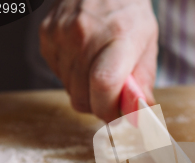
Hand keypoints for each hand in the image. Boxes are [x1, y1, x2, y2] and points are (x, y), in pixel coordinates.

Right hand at [39, 0, 157, 121]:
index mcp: (119, 36)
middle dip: (99, 107)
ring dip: (86, 93)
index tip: (118, 116)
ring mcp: (62, 35)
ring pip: (70, 90)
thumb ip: (143, 82)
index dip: (109, 110)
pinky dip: (72, 78)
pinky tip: (84, 62)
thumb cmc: (128, 15)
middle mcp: (86, 35)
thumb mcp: (147, 44)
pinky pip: (58, 75)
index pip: (104, 85)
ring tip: (99, 73)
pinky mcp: (46, 36)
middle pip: (83, 96)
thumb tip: (139, 115)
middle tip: (112, 99)